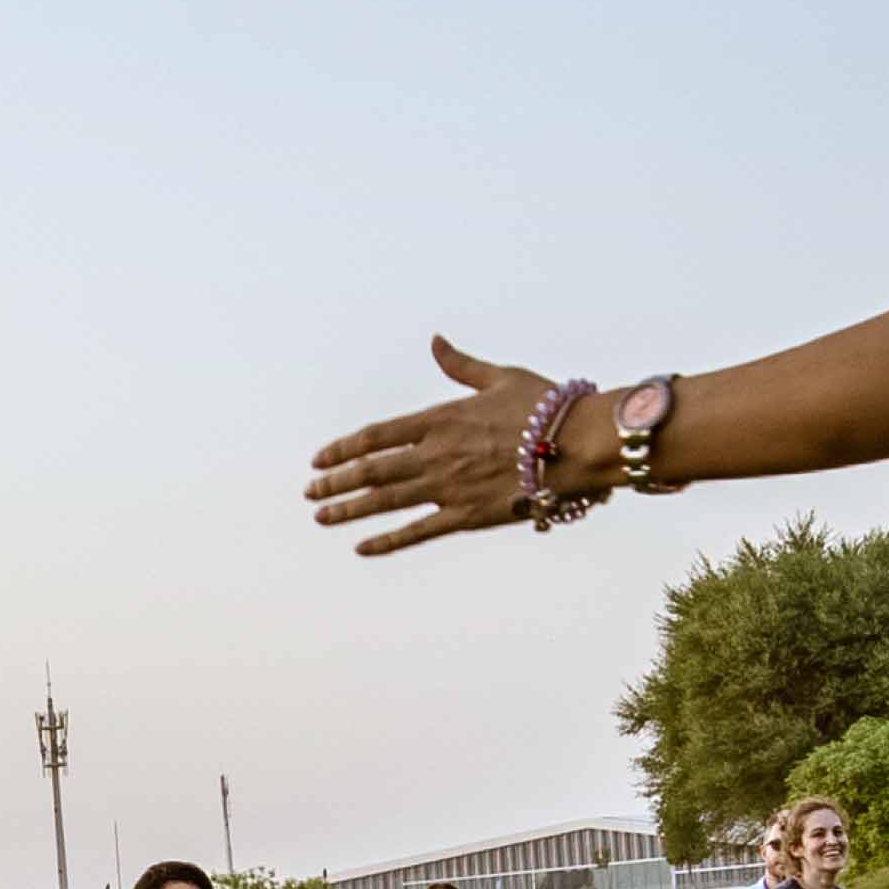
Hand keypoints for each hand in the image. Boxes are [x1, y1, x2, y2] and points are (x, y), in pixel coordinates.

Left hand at [303, 338, 570, 556]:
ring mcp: (449, 487)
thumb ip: (460, 365)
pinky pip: (419, 531)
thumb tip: (436, 341)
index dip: (343, 448)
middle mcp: (436, 454)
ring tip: (321, 517)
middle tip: (309, 491)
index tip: (319, 458)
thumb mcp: (500, 377)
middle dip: (335, 482)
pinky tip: (362, 547)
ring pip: (386, 501)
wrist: (579, 444)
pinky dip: (388, 541)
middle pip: (371, 471)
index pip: (376, 435)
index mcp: (439, 419)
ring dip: (350, 510)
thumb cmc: (546, 407)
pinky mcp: (468, 515)